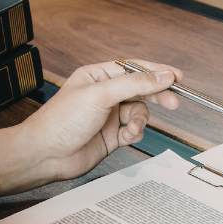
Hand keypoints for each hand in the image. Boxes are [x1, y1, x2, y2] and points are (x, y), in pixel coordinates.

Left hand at [0, 60, 183, 196]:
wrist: (46, 154)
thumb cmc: (61, 121)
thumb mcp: (101, 95)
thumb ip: (135, 84)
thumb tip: (162, 76)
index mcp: (97, 77)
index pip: (134, 68)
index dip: (156, 71)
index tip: (176, 76)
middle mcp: (104, 95)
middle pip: (140, 90)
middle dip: (157, 95)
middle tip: (173, 102)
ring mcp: (109, 116)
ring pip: (139, 112)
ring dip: (140, 120)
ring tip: (132, 128)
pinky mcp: (112, 136)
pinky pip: (134, 130)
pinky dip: (134, 133)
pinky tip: (126, 136)